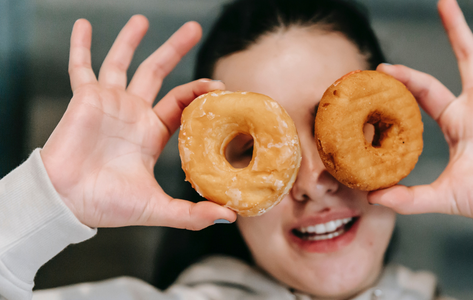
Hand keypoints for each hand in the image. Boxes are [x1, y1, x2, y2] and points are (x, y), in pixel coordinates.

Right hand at [40, 15, 236, 229]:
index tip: (218, 82)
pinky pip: (80, 67)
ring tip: (143, 19)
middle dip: (174, 49)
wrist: (67, 202)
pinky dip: (81, 46)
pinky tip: (84, 25)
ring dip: (131, 40)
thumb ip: (191, 214)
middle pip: (157, 73)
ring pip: (122, 62)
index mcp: (151, 133)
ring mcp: (108, 103)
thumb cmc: (107, 205)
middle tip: (192, 28)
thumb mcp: (156, 208)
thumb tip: (229, 217)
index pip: (180, 102)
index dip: (198, 91)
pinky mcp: (84, 98)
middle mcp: (132, 113)